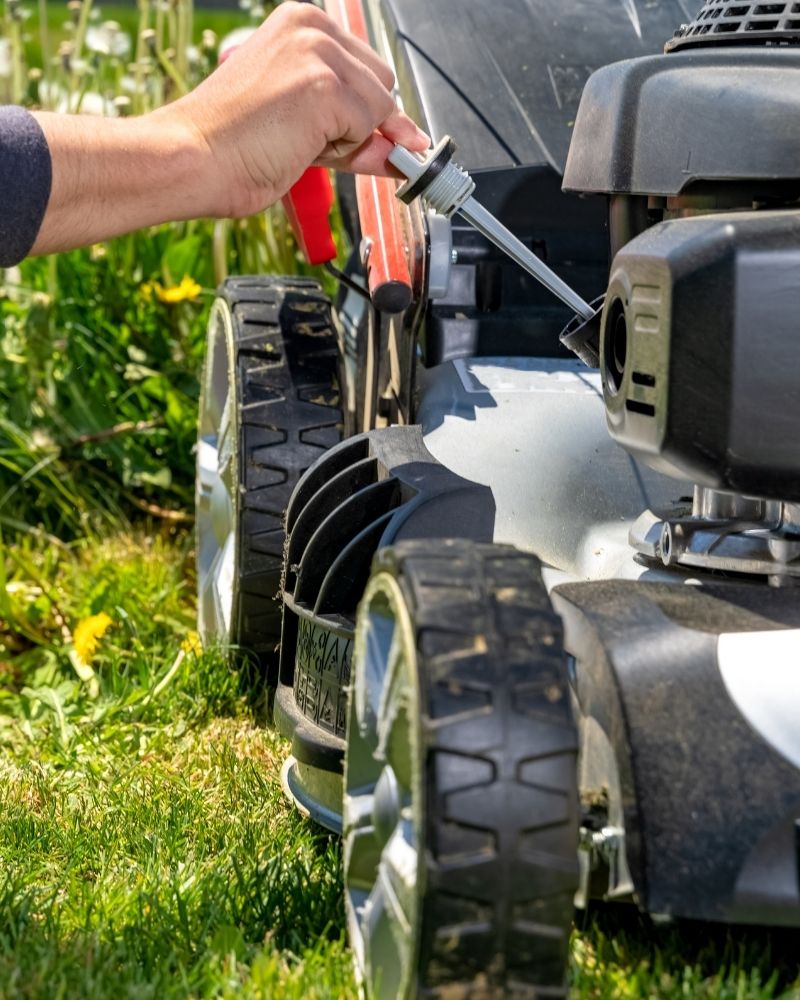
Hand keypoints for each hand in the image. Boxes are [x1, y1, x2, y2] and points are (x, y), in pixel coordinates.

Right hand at [159, 1, 429, 217]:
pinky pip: (369, 130)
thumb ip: (356, 129)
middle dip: (359, 123)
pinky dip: (344, 151)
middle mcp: (312, 27)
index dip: (364, 111)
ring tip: (296, 140)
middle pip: (383, 84)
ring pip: (381, 109)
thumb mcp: (306, 126)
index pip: (366, 69)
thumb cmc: (233, 145)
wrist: (196, 158)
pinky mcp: (324, 86)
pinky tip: (300, 145)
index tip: (349, 134)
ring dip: (349, 140)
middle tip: (305, 140)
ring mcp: (319, 53)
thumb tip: (407, 147)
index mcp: (301, 24)